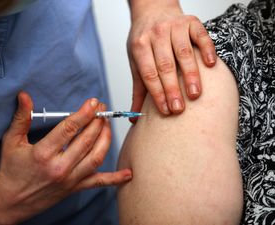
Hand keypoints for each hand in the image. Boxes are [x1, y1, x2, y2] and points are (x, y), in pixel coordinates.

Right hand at [0, 92, 131, 223]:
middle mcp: (60, 167)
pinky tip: (128, 174)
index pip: (69, 128)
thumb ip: (21, 118)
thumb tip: (24, 97)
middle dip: (97, 121)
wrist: (10, 202)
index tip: (94, 102)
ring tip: (107, 125)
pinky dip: (115, 178)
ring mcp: (70, 179)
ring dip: (106, 139)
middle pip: (86, 140)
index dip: (84, 113)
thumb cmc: (11, 171)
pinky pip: (99, 183)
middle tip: (102, 109)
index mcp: (43, 153)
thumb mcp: (12, 141)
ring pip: (96, 157)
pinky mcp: (75, 188)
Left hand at [128, 2, 216, 120]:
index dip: (157, 93)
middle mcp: (156, 34)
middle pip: (165, 65)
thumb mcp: (136, 62)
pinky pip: (201, 35)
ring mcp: (174, 26)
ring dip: (190, 74)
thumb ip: (138, 89)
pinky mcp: (191, 21)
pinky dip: (206, 50)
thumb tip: (134, 117)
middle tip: (179, 109)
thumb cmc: (144, 40)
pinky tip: (210, 65)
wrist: (153, 10)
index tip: (165, 110)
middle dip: (172, 89)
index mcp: (140, 46)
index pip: (149, 73)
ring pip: (184, 52)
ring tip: (195, 94)